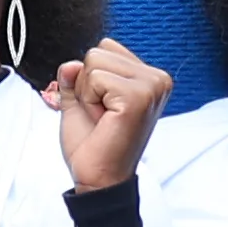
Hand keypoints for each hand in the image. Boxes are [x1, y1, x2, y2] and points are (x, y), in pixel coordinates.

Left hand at [45, 39, 169, 192]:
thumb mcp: (79, 102)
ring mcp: (151, 86)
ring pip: (94, 60)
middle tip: (101, 116)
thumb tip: (70, 63)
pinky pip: (94, 77)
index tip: (102, 108)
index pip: (106, 47)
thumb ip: (73, 78)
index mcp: (149, 77)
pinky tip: (104, 121)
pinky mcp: (139, 96)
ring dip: (87, 93)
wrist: (98, 179)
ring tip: (102, 118)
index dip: (91, 78)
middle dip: (87, 85)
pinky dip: (89, 100)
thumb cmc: (94, 146)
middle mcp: (157, 78)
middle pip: (98, 51)